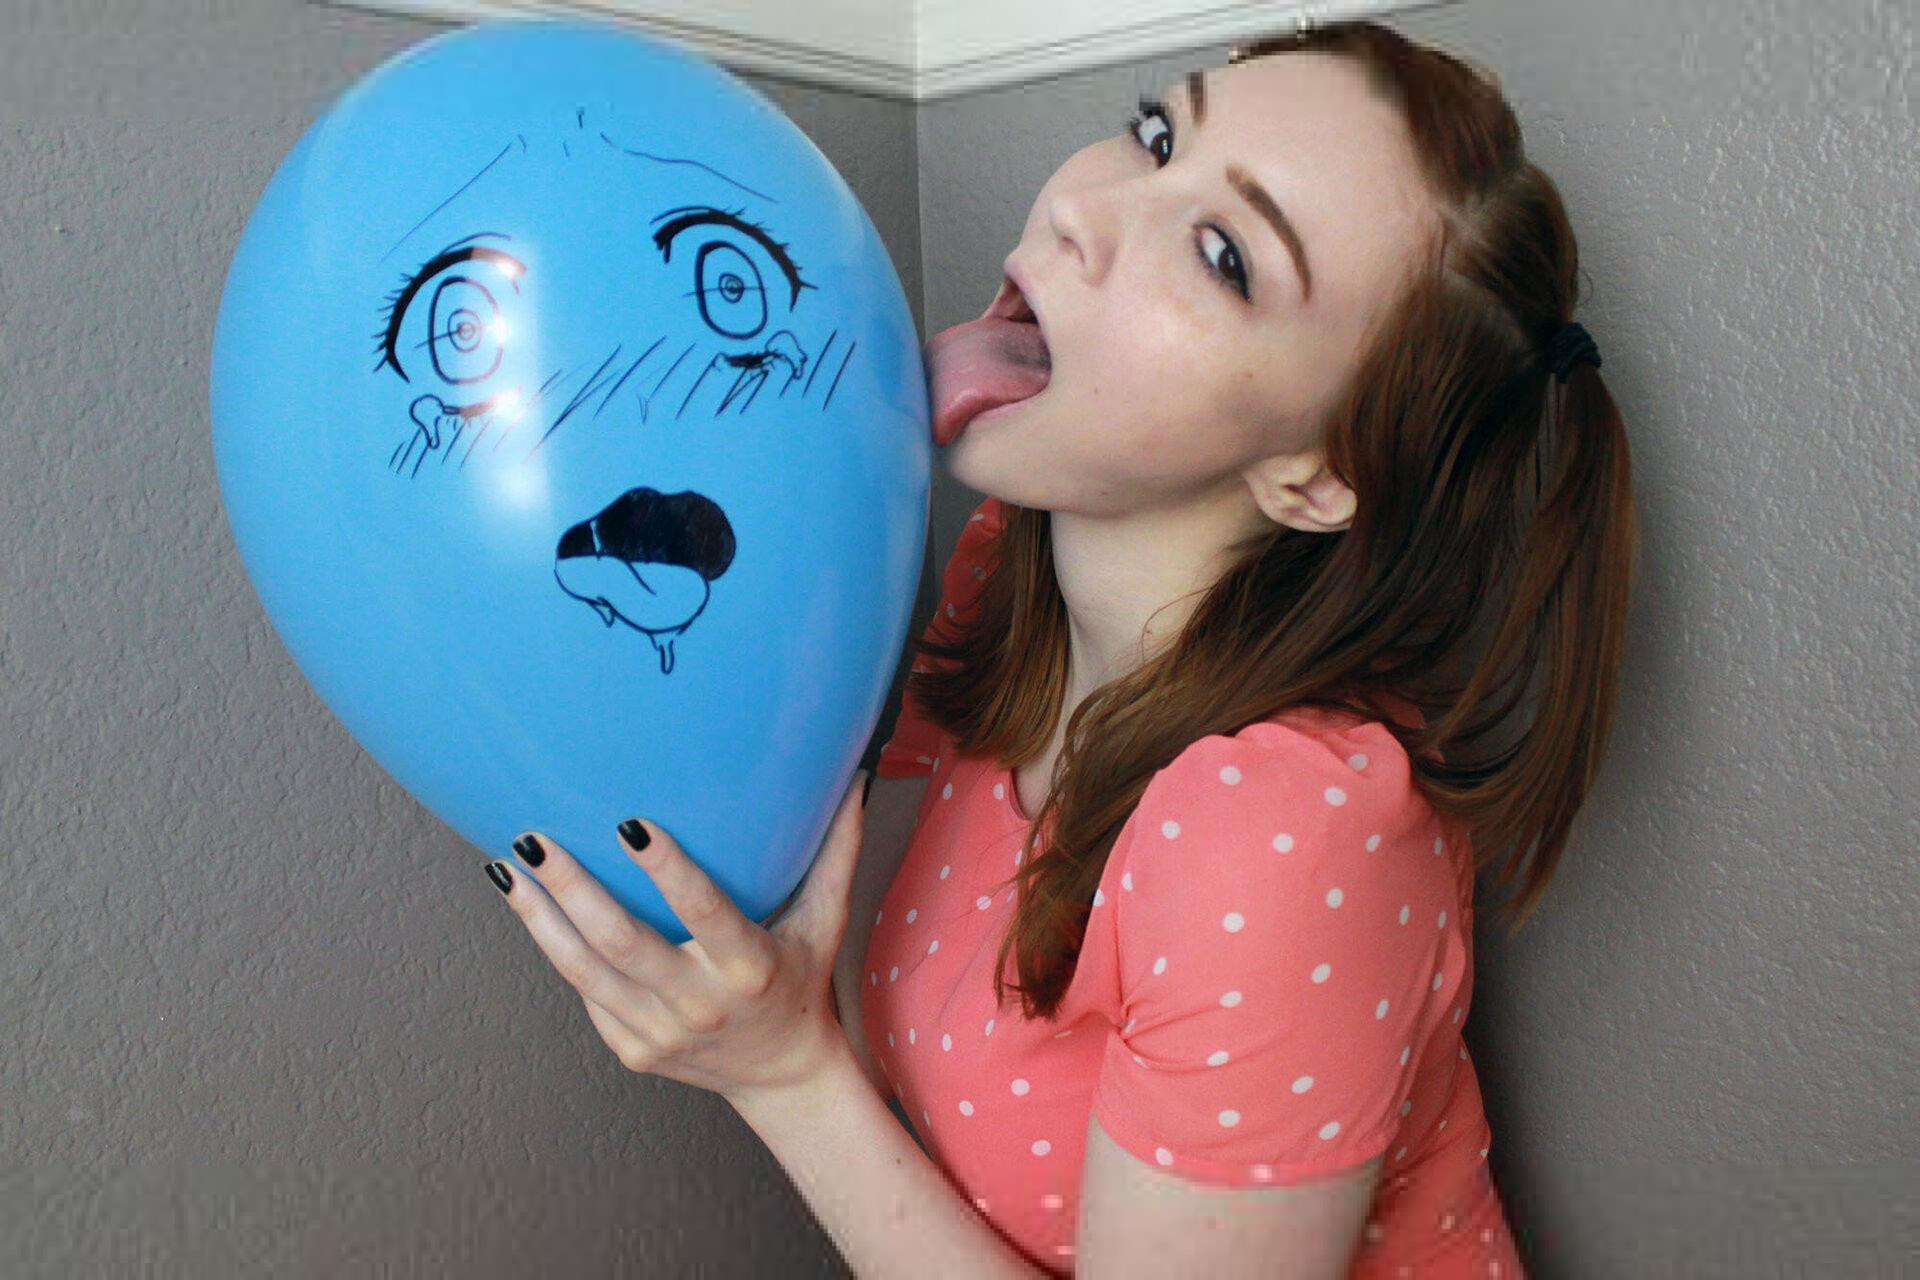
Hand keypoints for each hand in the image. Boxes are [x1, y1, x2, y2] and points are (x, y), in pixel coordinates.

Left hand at [488, 770, 870, 1103]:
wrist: (781, 1075)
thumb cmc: (801, 981)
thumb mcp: (826, 922)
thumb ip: (837, 852)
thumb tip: (855, 780)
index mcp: (748, 967)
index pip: (703, 911)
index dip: (667, 868)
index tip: (630, 823)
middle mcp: (699, 1004)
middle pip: (622, 943)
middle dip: (572, 888)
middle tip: (533, 838)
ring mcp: (659, 1034)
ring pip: (584, 971)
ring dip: (540, 919)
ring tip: (508, 870)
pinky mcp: (632, 1050)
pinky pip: (586, 995)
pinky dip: (556, 950)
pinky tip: (531, 907)